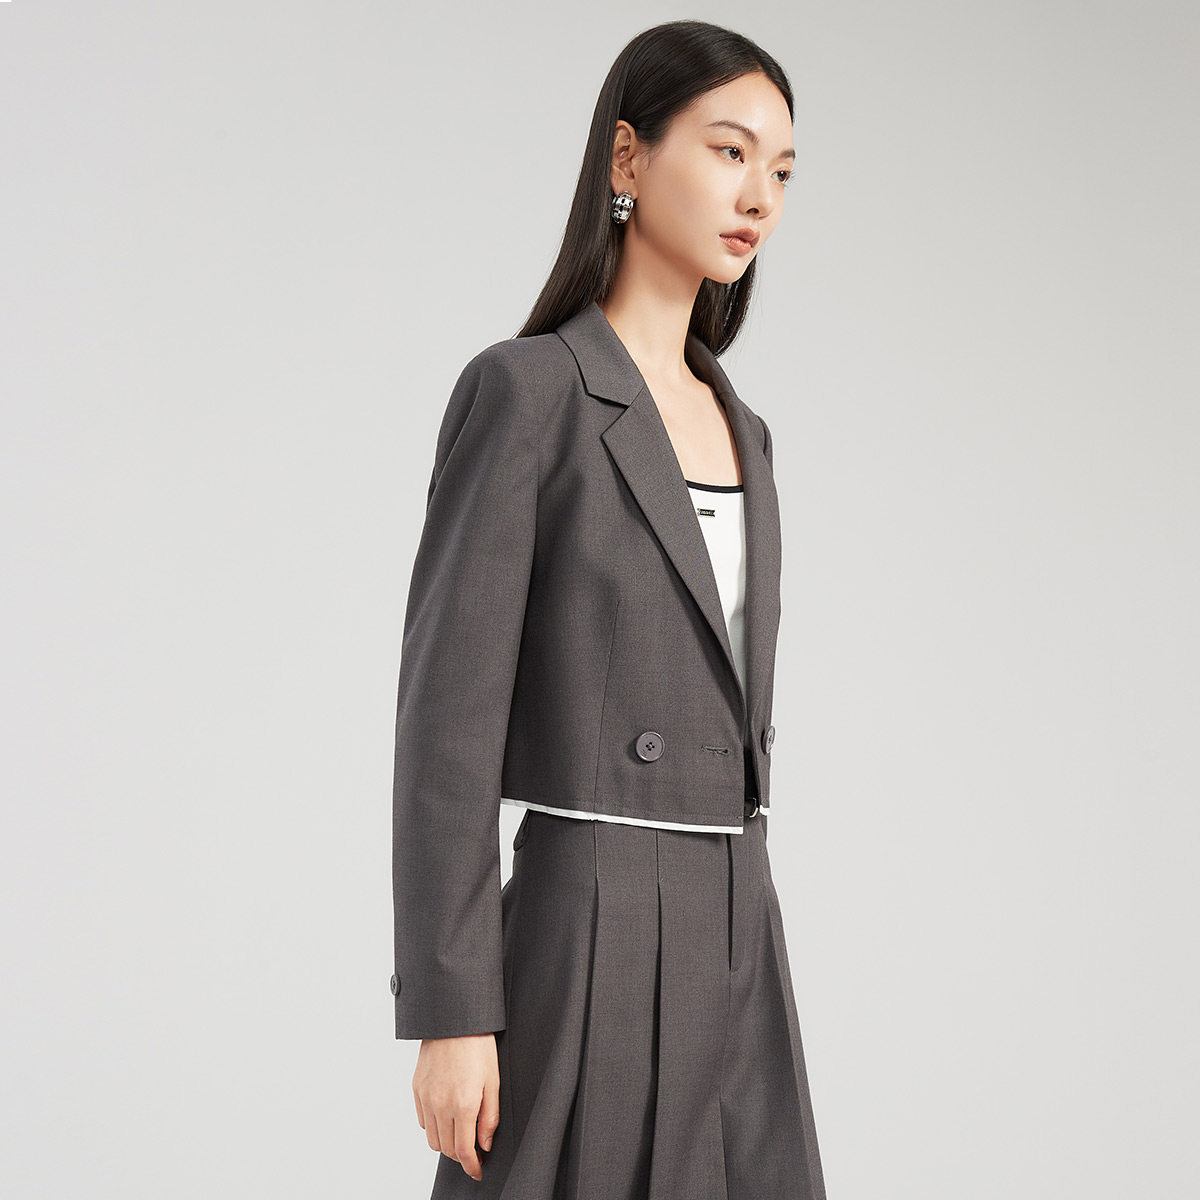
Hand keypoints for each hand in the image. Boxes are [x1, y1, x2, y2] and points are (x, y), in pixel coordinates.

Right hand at [412, 1033, 500, 1181]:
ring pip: (432, 1138)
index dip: (471, 1166)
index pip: (463, 1150)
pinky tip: (446, 1117)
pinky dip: (434, 1126)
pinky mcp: (416, 1089)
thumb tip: (485, 1144)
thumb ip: (490, 1117)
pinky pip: (423, 1120)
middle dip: (461, 1156)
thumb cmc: (478, 1045)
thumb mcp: (494, 1081)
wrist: (454, 1019)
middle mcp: (441, 1103)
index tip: (477, 1170)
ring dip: (446, 1143)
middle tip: (473, 1151)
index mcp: (463, 1103)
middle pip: (446, 1149)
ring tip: (460, 1134)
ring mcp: (426, 1096)